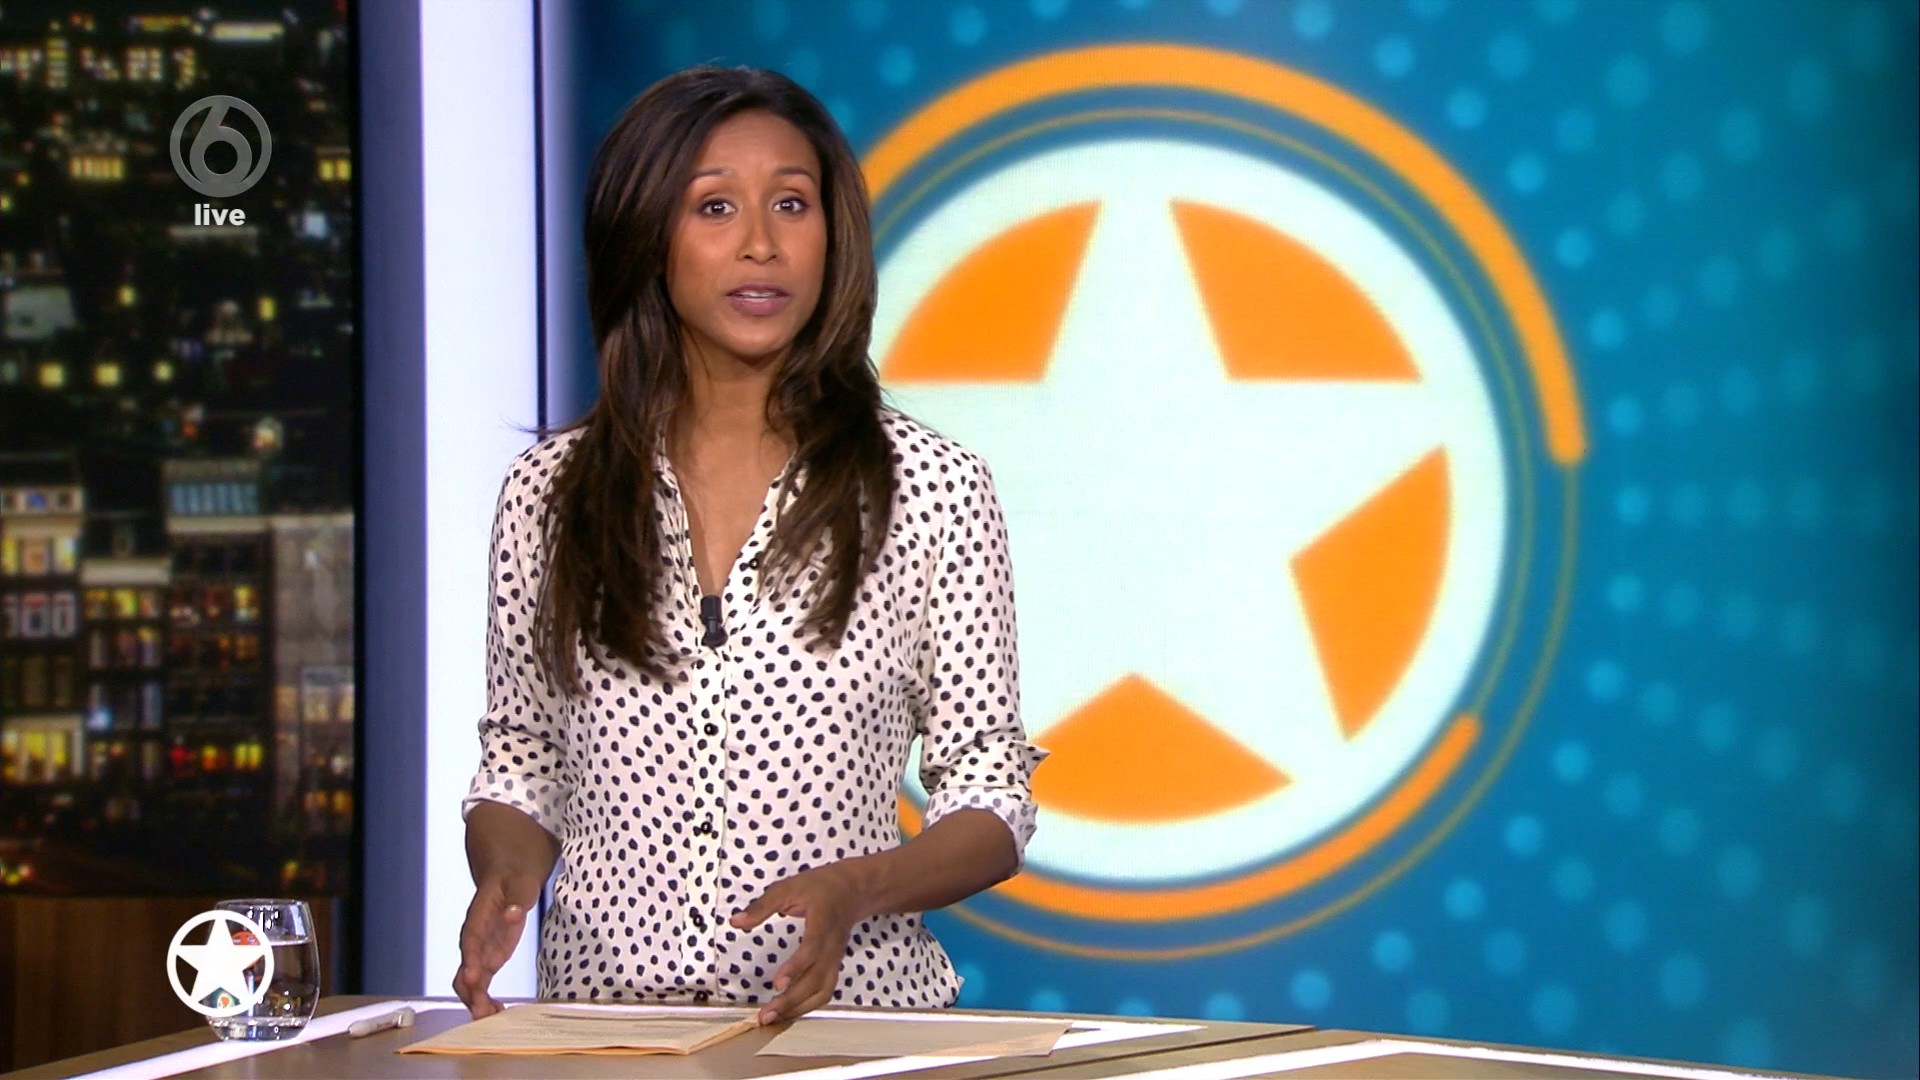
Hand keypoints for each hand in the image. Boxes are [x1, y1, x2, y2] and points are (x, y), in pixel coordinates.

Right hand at [453, 874, 539, 1018]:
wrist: (508, 880)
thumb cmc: (514, 881)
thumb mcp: (521, 885)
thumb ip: (517, 900)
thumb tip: (513, 913)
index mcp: (478, 918)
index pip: (471, 941)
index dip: (470, 960)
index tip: (473, 978)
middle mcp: (474, 939)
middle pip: (464, 968)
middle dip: (471, 991)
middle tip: (482, 1011)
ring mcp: (480, 952)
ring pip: (469, 981)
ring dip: (476, 1000)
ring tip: (490, 1016)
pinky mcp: (488, 960)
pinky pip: (481, 984)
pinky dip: (485, 998)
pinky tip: (496, 1012)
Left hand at [730, 861, 868, 1025]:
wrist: (854, 889)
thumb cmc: (820, 886)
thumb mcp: (788, 887)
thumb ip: (762, 906)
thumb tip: (736, 922)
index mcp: (823, 922)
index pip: (811, 950)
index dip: (796, 968)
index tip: (777, 984)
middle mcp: (832, 945)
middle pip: (817, 980)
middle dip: (792, 1001)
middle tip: (766, 1014)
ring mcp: (835, 958)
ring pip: (823, 991)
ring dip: (799, 1008)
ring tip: (773, 1019)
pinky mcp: (833, 965)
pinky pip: (824, 991)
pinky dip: (808, 1005)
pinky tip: (788, 1011)